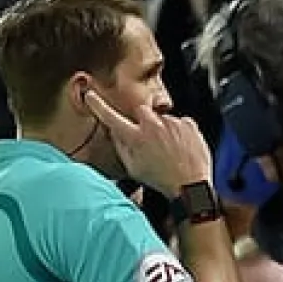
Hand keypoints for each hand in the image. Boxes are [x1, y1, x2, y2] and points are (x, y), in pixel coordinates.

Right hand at [85, 91, 212, 195]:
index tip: (91, 96)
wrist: (191, 186)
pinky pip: (180, 122)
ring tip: (169, 150)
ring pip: (162, 118)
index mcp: (136, 138)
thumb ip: (121, 147)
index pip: (111, 117)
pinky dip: (179, 132)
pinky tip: (180, 148)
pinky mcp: (188, 124)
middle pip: (141, 110)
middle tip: (149, 138)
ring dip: (163, 129)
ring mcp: (172, 123)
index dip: (98, 106)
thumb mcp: (134, 168)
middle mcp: (153, 126)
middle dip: (142, 120)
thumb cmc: (162, 180)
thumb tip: (115, 133)